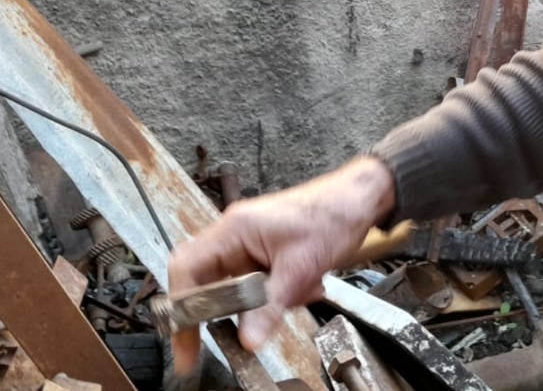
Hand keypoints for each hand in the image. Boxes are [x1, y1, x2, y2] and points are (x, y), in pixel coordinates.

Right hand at [166, 156, 395, 374]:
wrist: (360, 198)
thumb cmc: (333, 214)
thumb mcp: (301, 267)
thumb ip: (270, 305)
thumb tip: (247, 340)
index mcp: (234, 229)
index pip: (187, 269)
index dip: (182, 308)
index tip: (184, 342)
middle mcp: (234, 235)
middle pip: (205, 280)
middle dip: (218, 311)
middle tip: (218, 343)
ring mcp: (249, 244)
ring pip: (235, 288)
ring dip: (259, 303)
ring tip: (300, 292)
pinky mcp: (266, 254)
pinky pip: (257, 285)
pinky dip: (277, 295)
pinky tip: (308, 286)